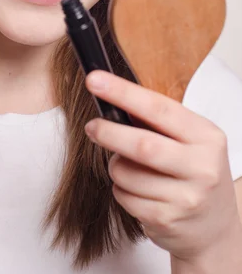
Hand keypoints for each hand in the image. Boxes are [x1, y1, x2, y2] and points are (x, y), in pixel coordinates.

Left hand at [84, 70, 239, 260]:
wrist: (215, 226)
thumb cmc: (194, 171)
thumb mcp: (190, 140)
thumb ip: (158, 121)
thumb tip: (113, 97)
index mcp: (206, 136)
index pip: (158, 108)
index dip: (122, 92)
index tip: (95, 80)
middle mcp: (201, 167)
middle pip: (141, 144)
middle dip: (109, 133)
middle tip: (92, 127)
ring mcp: (186, 197)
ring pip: (126, 173)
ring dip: (115, 166)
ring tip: (127, 166)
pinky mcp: (168, 220)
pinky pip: (125, 198)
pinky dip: (120, 189)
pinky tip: (136, 190)